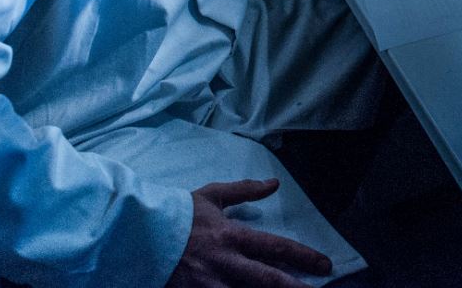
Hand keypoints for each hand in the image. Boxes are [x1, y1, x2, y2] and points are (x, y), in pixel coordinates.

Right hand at [166, 179, 330, 287]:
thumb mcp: (211, 197)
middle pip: (268, 280)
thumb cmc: (176, 215)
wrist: (136, 235)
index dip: (303, 257)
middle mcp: (224, 264)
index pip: (276, 247)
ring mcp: (207, 285)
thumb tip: (274, 184)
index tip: (325, 265)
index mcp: (231, 236)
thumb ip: (244, 191)